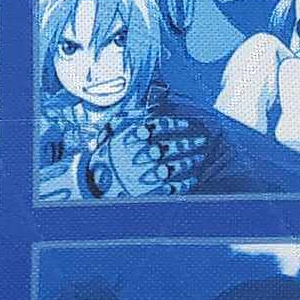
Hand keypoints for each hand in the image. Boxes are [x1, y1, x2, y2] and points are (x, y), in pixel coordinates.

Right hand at [88, 114, 208, 197]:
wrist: (96, 186)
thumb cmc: (105, 159)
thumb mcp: (111, 135)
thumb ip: (129, 120)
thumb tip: (148, 107)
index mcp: (133, 140)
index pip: (159, 128)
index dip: (176, 125)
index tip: (187, 125)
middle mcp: (142, 156)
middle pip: (171, 147)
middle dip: (189, 143)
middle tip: (202, 140)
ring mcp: (147, 174)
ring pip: (175, 166)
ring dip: (190, 161)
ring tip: (200, 157)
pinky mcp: (150, 192)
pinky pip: (173, 187)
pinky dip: (185, 184)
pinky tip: (191, 179)